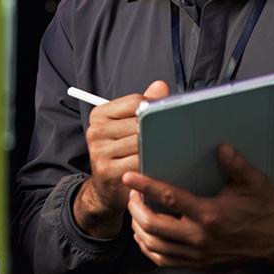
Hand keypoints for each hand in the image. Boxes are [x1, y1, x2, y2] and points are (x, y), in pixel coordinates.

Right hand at [74, 80, 167, 236]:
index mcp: (99, 115)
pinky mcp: (106, 171)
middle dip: (159, 129)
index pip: (135, 101)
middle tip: (177, 133)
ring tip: (171, 149)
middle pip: (139, 122)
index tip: (166, 116)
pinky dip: (153, 163)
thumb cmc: (121, 153)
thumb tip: (160, 86)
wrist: (106, 188)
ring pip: (141, 142)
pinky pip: (139, 161)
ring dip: (159, 147)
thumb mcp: (127, 126)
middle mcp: (95, 131)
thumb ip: (143, 106)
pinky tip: (161, 164)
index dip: (154, 108)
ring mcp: (99, 151)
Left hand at [122, 143, 273, 267]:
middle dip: (135, 209)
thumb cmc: (266, 209)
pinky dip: (149, 248)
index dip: (146, 186)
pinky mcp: (198, 263)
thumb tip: (221, 147)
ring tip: (136, 211)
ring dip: (138, 229)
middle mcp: (199, 237)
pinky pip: (164, 260)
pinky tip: (145, 235)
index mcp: (210, 215)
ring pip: (154, 246)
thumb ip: (237, 165)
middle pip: (153, 226)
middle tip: (132, 194)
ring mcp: (197, 254)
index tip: (130, 177)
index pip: (169, 199)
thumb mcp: (256, 183)